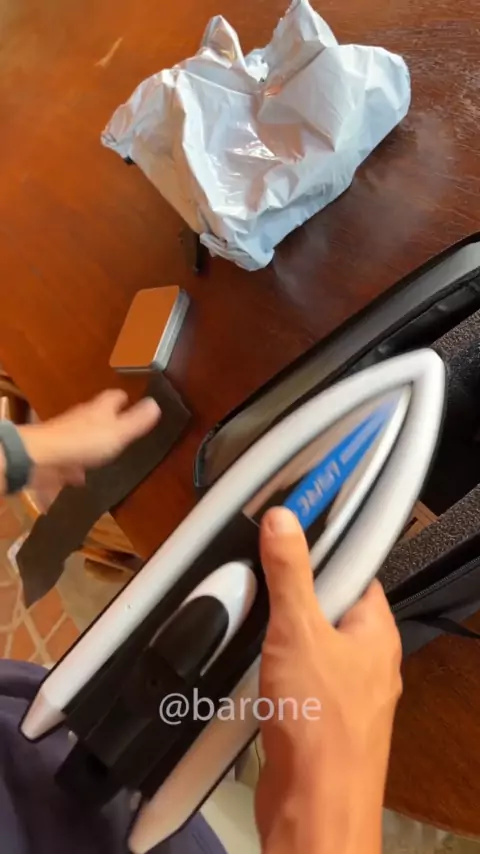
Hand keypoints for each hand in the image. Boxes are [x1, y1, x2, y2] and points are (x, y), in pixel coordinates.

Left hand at [18, 390, 159, 490]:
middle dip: (108, 420)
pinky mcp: (56, 453)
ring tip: (104, 454)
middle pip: (97, 414)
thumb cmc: (84, 442)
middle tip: (121, 428)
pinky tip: (82, 477)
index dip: (123, 398)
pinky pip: (71, 457)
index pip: (114, 397)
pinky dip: (77, 464)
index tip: (130, 400)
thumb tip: (156, 403)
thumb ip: (137, 420)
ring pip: (83, 435)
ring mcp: (67, 435)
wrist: (42, 458)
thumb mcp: (118, 432)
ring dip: (92, 442)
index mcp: (100, 410)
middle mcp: (82, 418)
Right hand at [255, 507, 401, 853]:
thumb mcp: (298, 630)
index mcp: (374, 629)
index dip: (324, 546)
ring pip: (306, 639)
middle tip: (256, 573)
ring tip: (245, 613)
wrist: (311, 807)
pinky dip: (271, 664)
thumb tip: (285, 520)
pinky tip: (248, 662)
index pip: (354, 568)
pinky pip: (294, 673)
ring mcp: (344, 689)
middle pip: (325, 602)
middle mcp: (366, 657)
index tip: (291, 526)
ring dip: (275, 630)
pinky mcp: (318, 715)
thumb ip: (290, 573)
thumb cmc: (319, 721)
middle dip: (289, 591)